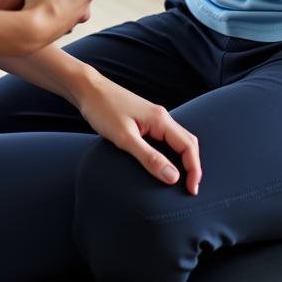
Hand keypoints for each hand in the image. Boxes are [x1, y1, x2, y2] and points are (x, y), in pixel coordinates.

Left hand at [75, 71, 201, 194]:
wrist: (87, 90)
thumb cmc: (103, 109)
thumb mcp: (125, 137)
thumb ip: (149, 157)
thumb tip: (174, 177)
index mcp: (160, 119)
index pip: (188, 146)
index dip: (194, 170)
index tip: (191, 191)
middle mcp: (161, 117)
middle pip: (187, 142)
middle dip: (192, 166)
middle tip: (189, 189)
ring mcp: (152, 118)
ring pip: (177, 140)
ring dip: (183, 159)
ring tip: (180, 181)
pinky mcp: (143, 120)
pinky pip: (165, 138)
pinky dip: (170, 153)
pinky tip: (163, 164)